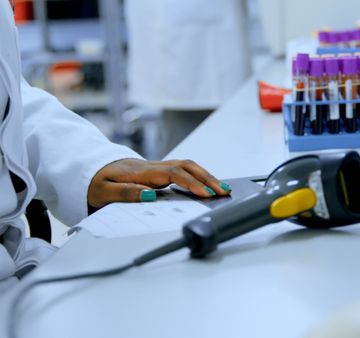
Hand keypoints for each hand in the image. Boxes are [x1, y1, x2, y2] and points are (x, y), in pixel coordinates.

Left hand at [88, 159, 230, 208]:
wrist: (88, 169)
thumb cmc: (95, 182)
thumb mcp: (103, 192)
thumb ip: (126, 194)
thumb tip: (151, 196)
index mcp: (141, 171)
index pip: (174, 173)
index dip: (192, 183)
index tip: (205, 194)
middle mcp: (152, 166)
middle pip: (187, 166)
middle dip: (208, 178)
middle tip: (224, 191)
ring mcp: (156, 167)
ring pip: (187, 166)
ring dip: (206, 175)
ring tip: (222, 188)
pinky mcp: (158, 171)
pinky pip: (183, 170)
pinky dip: (198, 176)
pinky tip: (207, 184)